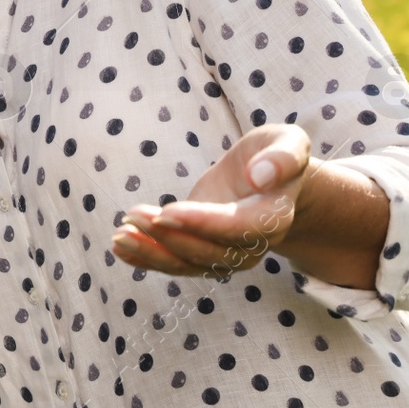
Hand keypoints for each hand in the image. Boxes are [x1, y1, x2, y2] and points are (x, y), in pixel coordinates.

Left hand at [112, 123, 308, 277]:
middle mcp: (252, 244)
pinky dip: (147, 258)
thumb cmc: (275, 154)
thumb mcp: (289, 142)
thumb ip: (285, 156)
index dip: (203, 223)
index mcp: (274, 216)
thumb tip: (262, 175)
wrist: (270, 178)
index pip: (239, 228)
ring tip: (120, 234)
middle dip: (169, 238)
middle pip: (210, 253)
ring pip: (189, 264)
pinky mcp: (204, 250)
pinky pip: (176, 263)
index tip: (167, 211)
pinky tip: (119, 249)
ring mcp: (228, 253)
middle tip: (134, 215)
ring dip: (152, 252)